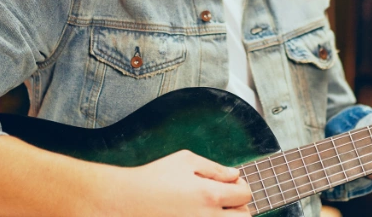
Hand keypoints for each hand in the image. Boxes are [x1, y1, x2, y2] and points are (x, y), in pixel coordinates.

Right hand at [105, 150, 251, 215]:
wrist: (127, 200)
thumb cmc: (154, 177)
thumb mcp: (185, 161)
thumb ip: (214, 168)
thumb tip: (235, 175)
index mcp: (209, 194)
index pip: (244, 195)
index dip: (240, 187)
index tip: (230, 184)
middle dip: (239, 207)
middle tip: (224, 199)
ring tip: (212, 208)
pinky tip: (199, 214)